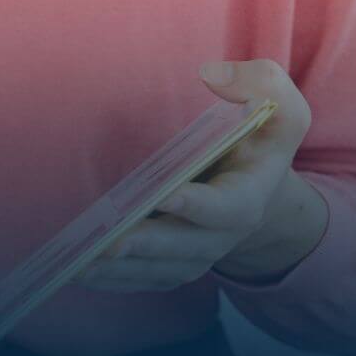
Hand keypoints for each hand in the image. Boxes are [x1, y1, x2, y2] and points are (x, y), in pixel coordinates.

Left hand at [77, 58, 327, 291]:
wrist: (253, 182)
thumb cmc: (256, 136)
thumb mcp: (277, 107)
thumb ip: (261, 85)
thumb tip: (212, 75)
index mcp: (248, 195)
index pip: (227, 207)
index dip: (198, 204)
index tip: (166, 195)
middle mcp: (222, 233)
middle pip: (185, 247)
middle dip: (147, 246)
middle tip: (108, 244)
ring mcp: (198, 253)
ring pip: (160, 270)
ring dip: (121, 272)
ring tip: (79, 264)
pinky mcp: (175, 262)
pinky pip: (145, 279)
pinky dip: (114, 280)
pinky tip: (78, 272)